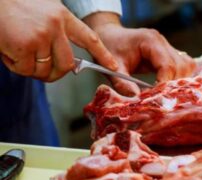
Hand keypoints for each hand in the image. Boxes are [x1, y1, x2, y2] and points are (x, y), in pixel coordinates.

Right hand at [0, 0, 116, 81]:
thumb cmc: (13, 5)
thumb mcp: (43, 11)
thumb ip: (56, 32)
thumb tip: (66, 63)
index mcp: (62, 16)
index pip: (89, 38)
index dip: (103, 54)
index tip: (114, 68)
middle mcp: (55, 26)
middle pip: (66, 65)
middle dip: (55, 74)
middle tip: (42, 71)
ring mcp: (40, 36)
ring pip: (44, 70)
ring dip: (31, 69)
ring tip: (17, 52)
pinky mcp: (24, 46)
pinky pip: (25, 69)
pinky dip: (16, 66)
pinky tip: (7, 51)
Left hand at [84, 13, 194, 95]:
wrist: (109, 35)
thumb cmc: (109, 48)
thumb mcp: (112, 68)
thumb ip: (123, 84)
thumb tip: (137, 100)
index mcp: (151, 41)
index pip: (167, 65)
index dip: (164, 84)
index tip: (156, 98)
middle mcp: (163, 42)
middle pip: (181, 66)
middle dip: (172, 85)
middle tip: (160, 98)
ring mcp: (168, 47)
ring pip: (187, 66)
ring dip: (178, 82)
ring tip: (165, 93)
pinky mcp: (169, 53)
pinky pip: (184, 65)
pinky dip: (179, 77)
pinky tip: (169, 87)